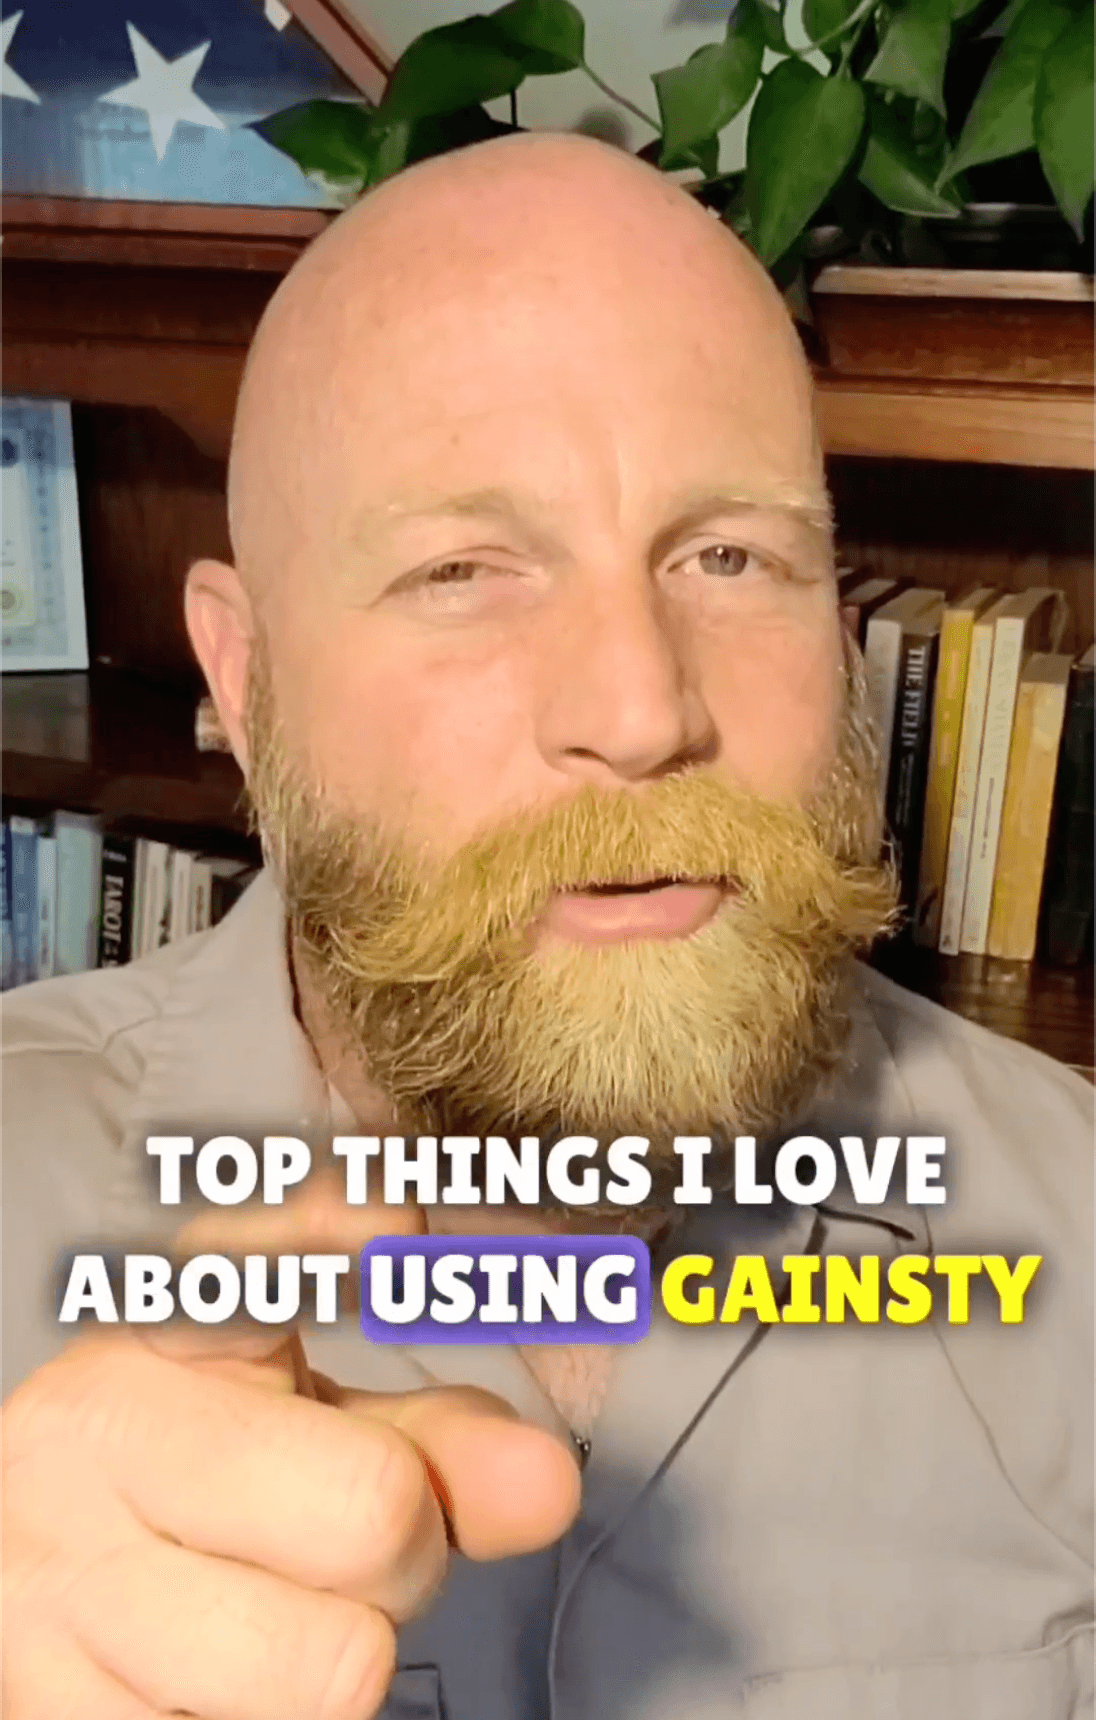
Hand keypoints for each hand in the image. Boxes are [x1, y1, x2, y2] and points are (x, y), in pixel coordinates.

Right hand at [2, 1192, 581, 1718]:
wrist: (28, 1582)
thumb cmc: (188, 1488)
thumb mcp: (302, 1428)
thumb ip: (435, 1434)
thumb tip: (550, 1483)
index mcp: (139, 1349)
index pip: (249, 1274)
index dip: (326, 1249)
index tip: (395, 1230)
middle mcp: (77, 1458)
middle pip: (374, 1511)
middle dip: (403, 1543)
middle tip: (348, 1541)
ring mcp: (49, 1606)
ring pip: (337, 1667)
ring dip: (345, 1654)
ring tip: (281, 1613)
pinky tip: (222, 1677)